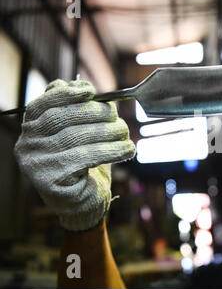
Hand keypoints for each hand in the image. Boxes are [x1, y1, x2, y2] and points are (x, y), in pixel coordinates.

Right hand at [14, 79, 134, 230]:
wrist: (84, 203)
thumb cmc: (85, 165)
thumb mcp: (80, 135)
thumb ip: (77, 111)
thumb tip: (84, 85)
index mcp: (31, 130)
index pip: (42, 104)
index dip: (66, 94)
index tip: (91, 90)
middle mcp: (27, 145)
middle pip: (61, 118)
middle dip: (94, 114)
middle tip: (118, 119)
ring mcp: (36, 164)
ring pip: (76, 137)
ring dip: (107, 133)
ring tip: (125, 134)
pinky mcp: (50, 181)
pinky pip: (85, 158)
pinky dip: (111, 150)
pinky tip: (128, 150)